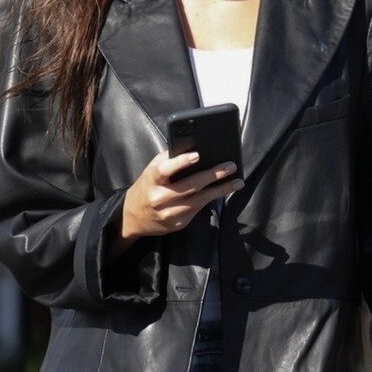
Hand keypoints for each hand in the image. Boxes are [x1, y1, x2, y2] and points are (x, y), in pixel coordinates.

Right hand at [121, 150, 242, 241]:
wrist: (134, 217)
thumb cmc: (147, 187)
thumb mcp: (151, 171)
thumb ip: (167, 161)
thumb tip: (192, 148)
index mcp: (152, 180)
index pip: (165, 169)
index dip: (180, 162)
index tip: (197, 155)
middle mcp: (160, 197)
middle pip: (190, 185)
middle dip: (213, 175)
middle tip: (231, 166)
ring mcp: (170, 212)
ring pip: (200, 200)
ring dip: (221, 190)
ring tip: (237, 182)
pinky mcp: (178, 223)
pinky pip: (198, 209)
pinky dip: (212, 199)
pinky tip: (224, 191)